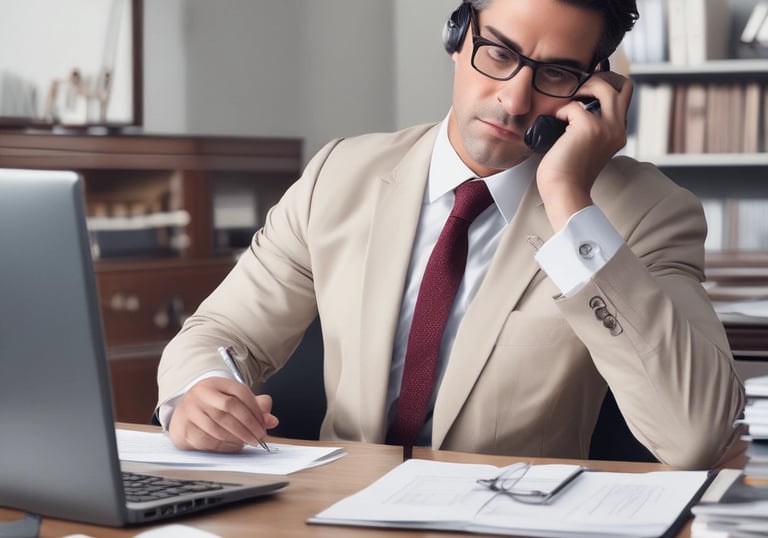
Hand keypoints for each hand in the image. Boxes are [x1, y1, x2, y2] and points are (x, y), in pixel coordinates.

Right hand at [168, 377, 278, 451]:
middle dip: (248, 425)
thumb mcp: (233, 401)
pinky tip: (233, 446)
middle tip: (259, 437)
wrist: (184, 413)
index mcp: (215, 383)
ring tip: (248, 442)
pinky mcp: (182, 428)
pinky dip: (223, 446)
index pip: (240, 391)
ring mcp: (189, 410)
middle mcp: (200, 394)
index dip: (255, 408)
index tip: (264, 423)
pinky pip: (206, 440)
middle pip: (229, 407)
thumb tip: (271, 421)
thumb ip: (255, 408)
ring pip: (218, 426)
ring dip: (237, 438)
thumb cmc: (213, 407)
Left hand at [536, 71, 632, 230]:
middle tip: (581, 87)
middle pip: (623, 86)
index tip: (586, 91)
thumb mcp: (585, 147)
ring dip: (584, 87)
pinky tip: (553, 124)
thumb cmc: (567, 173)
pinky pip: (574, 105)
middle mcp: (617, 129)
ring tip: (568, 100)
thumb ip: (589, 128)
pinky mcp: (588, 127)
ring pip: (604, 87)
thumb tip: (576, 108)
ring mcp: (606, 127)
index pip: (624, 100)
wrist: (563, 191)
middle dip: (602, 79)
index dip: (608, 88)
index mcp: (618, 135)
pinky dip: (561, 111)